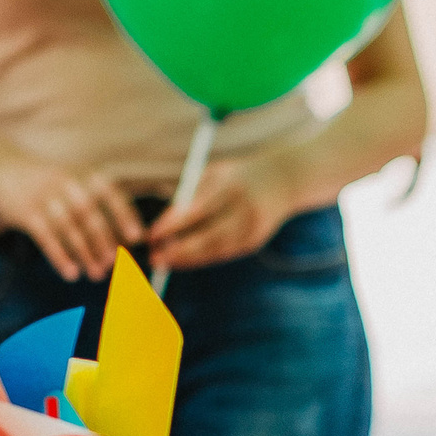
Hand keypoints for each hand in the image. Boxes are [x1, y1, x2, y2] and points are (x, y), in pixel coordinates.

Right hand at [0, 149, 144, 282]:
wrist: (4, 170)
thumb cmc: (53, 183)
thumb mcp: (77, 182)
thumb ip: (101, 205)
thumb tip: (131, 240)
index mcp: (86, 176)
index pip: (112, 195)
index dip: (125, 216)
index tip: (136, 238)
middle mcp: (68, 184)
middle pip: (90, 216)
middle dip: (104, 242)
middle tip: (113, 264)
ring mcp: (45, 197)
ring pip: (69, 230)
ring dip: (85, 254)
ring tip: (96, 274)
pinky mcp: (26, 212)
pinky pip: (46, 238)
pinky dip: (59, 257)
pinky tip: (71, 274)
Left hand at [145, 153, 300, 272]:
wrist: (284, 181)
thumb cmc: (237, 175)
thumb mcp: (215, 173)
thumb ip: (192, 194)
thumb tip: (165, 224)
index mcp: (232, 187)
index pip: (198, 210)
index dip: (173, 225)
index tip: (152, 235)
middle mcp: (244, 210)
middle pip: (208, 237)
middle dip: (179, 250)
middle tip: (155, 258)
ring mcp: (252, 228)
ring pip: (215, 250)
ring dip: (188, 258)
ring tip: (163, 261)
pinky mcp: (255, 241)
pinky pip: (224, 253)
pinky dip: (202, 258)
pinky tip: (183, 260)